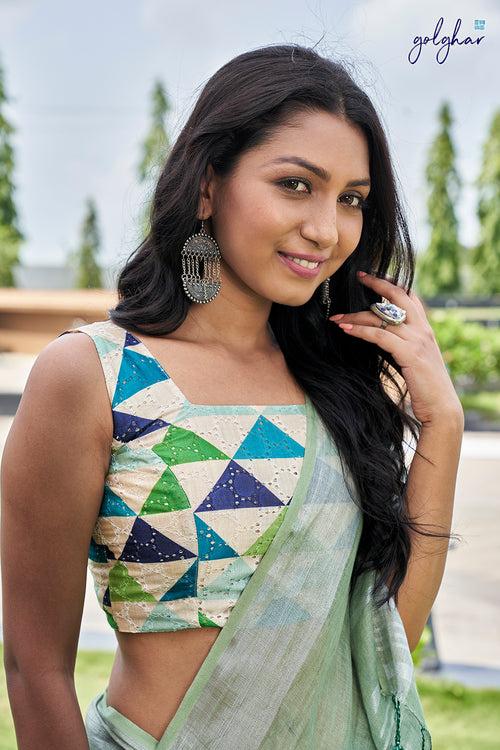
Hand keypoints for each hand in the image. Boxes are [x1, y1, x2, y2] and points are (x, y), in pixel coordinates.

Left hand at [329, 270, 463, 426]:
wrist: (441, 406)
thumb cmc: (424, 386)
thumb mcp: (413, 358)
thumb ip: (400, 343)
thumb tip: (377, 335)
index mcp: (425, 328)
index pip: (410, 296)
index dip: (391, 283)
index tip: (373, 275)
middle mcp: (423, 329)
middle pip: (398, 296)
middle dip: (377, 283)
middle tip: (357, 276)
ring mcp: (417, 340)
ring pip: (382, 318)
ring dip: (355, 316)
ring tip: (336, 317)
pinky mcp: (409, 353)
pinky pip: (379, 336)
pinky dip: (360, 331)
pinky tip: (345, 329)